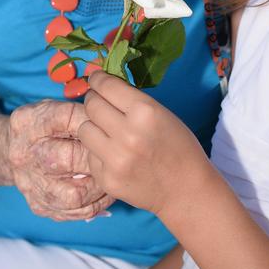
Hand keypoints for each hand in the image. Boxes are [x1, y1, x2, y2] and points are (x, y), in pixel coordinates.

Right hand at [8, 99, 114, 220]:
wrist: (9, 152)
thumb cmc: (42, 126)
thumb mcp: (53, 108)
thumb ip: (77, 111)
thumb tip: (112, 119)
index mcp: (28, 122)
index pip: (65, 119)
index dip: (92, 122)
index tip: (108, 123)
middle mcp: (24, 154)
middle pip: (67, 158)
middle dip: (96, 156)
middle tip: (116, 152)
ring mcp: (30, 184)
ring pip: (73, 194)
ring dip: (100, 186)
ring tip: (114, 175)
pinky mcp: (38, 205)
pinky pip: (73, 212)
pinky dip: (95, 204)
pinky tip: (105, 191)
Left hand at [78, 72, 211, 219]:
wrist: (185, 190)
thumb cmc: (178, 146)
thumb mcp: (162, 113)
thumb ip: (133, 101)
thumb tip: (105, 86)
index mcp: (145, 112)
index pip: (107, 86)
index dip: (98, 79)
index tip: (96, 78)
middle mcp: (127, 134)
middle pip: (91, 105)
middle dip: (93, 99)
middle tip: (98, 102)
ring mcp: (114, 159)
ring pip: (84, 129)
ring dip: (92, 126)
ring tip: (104, 129)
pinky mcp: (106, 179)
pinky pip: (90, 155)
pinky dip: (98, 151)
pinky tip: (113, 154)